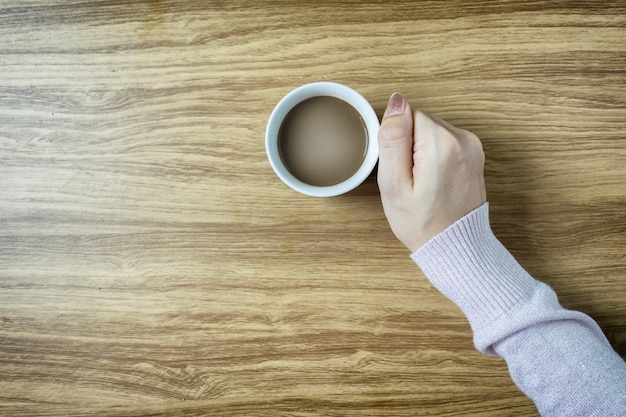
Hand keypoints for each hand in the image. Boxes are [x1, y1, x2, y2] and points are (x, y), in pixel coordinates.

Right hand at [377, 93, 486, 251]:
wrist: (454, 246)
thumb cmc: (421, 222)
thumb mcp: (393, 184)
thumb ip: (393, 138)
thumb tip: (397, 101)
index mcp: (443, 143)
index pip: (407, 115)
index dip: (397, 142)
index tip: (403, 169)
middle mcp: (464, 139)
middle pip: (421, 122)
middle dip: (410, 146)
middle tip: (411, 179)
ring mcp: (473, 146)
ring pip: (432, 131)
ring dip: (422, 152)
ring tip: (424, 183)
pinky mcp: (475, 153)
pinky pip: (445, 142)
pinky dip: (435, 157)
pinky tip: (435, 181)